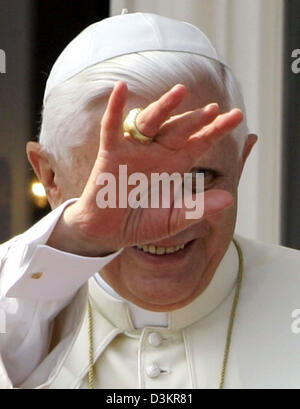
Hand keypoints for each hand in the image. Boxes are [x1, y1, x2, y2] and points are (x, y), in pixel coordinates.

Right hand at [49, 81, 242, 255]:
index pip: (199, 142)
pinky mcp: (111, 154)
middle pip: (178, 129)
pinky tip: (121, 88)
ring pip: (151, 122)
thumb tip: (230, 198)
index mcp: (174, 164)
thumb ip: (199, 208)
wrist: (111, 232)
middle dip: (195, 120)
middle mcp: (157, 152)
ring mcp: (134, 150)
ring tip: (180, 92)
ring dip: (164, 107)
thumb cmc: (143, 223)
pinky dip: (115, 109)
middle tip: (213, 109)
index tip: (237, 116)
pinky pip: (112, 127)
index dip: (216, 130)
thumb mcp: (175, 218)